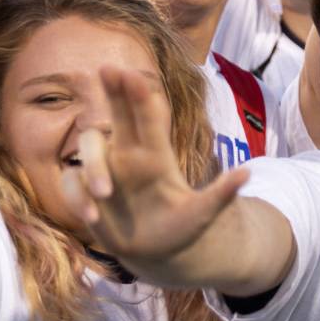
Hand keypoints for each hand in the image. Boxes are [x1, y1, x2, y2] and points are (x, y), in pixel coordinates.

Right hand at [60, 67, 249, 267]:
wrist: (158, 253)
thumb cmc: (182, 228)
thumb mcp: (202, 215)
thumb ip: (221, 196)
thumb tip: (247, 174)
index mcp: (156, 157)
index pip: (148, 118)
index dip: (138, 95)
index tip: (130, 73)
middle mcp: (128, 156)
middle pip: (117, 116)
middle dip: (113, 91)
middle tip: (106, 67)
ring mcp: (105, 172)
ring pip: (90, 148)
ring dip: (94, 167)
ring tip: (105, 195)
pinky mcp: (86, 192)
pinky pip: (72, 181)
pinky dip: (77, 197)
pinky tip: (91, 218)